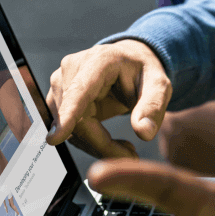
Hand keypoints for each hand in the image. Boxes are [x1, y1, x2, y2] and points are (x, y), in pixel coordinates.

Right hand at [46, 40, 171, 158]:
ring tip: (125, 147)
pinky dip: (90, 142)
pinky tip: (110, 141)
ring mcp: (60, 84)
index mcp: (98, 61)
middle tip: (131, 155)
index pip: (79, 92)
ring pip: (71, 130)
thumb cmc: (142, 72)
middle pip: (77, 120)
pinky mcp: (57, 99)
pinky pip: (69, 130)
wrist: (128, 62)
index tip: (55, 139)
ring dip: (97, 146)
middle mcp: (72, 69)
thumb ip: (153, 107)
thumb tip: (143, 133)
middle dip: (102, 145)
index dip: (68, 116)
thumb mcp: (159, 85)